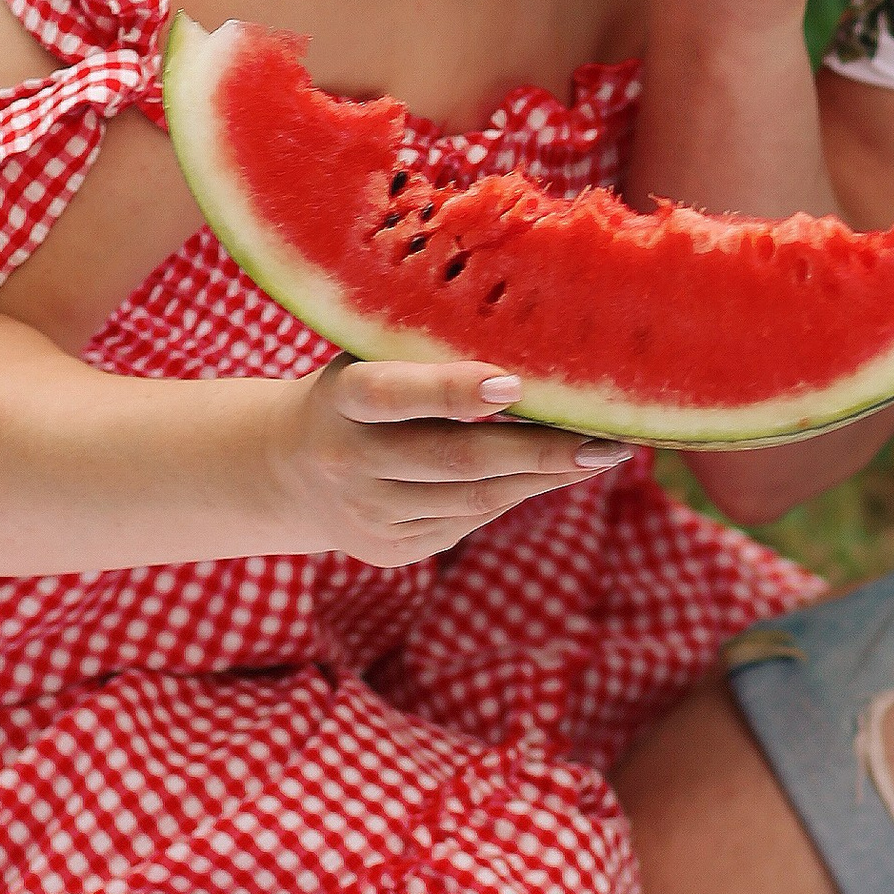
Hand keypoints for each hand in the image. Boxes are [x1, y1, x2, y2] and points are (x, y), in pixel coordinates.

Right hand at [266, 357, 625, 569]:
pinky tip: (550, 474)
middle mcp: (346, 461)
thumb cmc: (361, 388)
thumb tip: (540, 343)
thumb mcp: (374, 356)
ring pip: (472, 499)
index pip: (395, 394)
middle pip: (454, 459)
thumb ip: (432, 351)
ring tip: (599, 455)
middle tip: (605, 440)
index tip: (516, 384)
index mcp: (342, 398)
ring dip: (541, 477)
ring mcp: (365, 514)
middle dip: (538, 451)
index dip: (453, 391)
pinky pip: (466, 523)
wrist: (288, 467)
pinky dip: (513, 495)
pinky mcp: (388, 550)